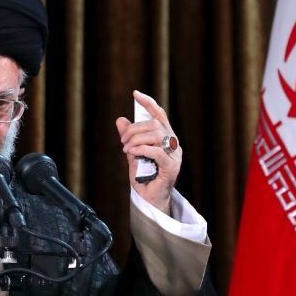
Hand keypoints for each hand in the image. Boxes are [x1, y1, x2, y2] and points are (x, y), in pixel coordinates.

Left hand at [116, 90, 181, 215]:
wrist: (149, 201)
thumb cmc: (144, 178)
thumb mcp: (132, 154)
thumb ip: (129, 138)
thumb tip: (120, 119)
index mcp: (166, 138)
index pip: (159, 115)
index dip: (148, 103)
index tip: (136, 94)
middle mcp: (173, 144)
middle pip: (154, 124)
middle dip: (134, 129)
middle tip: (122, 141)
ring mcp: (175, 156)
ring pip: (156, 135)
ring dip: (136, 140)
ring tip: (126, 149)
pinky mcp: (172, 168)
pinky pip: (157, 152)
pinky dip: (142, 149)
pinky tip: (132, 153)